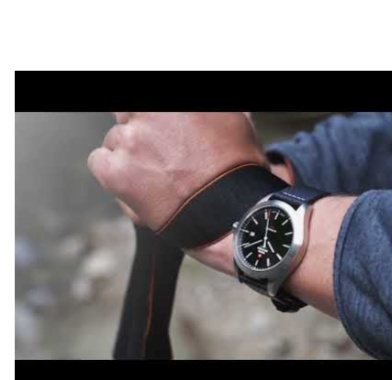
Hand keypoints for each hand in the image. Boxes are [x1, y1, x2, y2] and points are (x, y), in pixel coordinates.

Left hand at [88, 112, 266, 231]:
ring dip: (129, 154)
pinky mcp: (116, 172)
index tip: (150, 122)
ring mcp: (129, 141)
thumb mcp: (234, 120)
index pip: (140, 104)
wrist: (229, 210)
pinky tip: (135, 183)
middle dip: (140, 130)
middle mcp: (147, 114)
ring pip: (115, 140)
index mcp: (171, 101)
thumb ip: (208, 110)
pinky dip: (112, 171)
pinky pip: (99, 161)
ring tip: (156, 175)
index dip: (145, 115)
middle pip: (128, 116)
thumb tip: (203, 110)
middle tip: (159, 151)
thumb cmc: (236, 168)